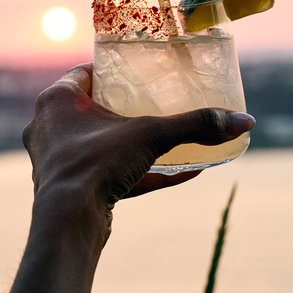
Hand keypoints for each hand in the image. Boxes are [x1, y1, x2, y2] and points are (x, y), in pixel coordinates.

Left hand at [22, 63, 253, 239]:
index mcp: (57, 100)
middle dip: (123, 108)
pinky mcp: (70, 190)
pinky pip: (107, 174)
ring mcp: (57, 161)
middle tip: (154, 103)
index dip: (111, 70)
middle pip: (90, 108)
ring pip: (100, 145)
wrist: (69, 223)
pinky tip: (178, 175)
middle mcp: (49, 127)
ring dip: (131, 144)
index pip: (84, 73)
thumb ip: (195, 125)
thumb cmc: (97, 165)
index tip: (137, 72)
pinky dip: (138, 173)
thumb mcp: (151, 136)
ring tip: (166, 140)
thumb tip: (243, 121)